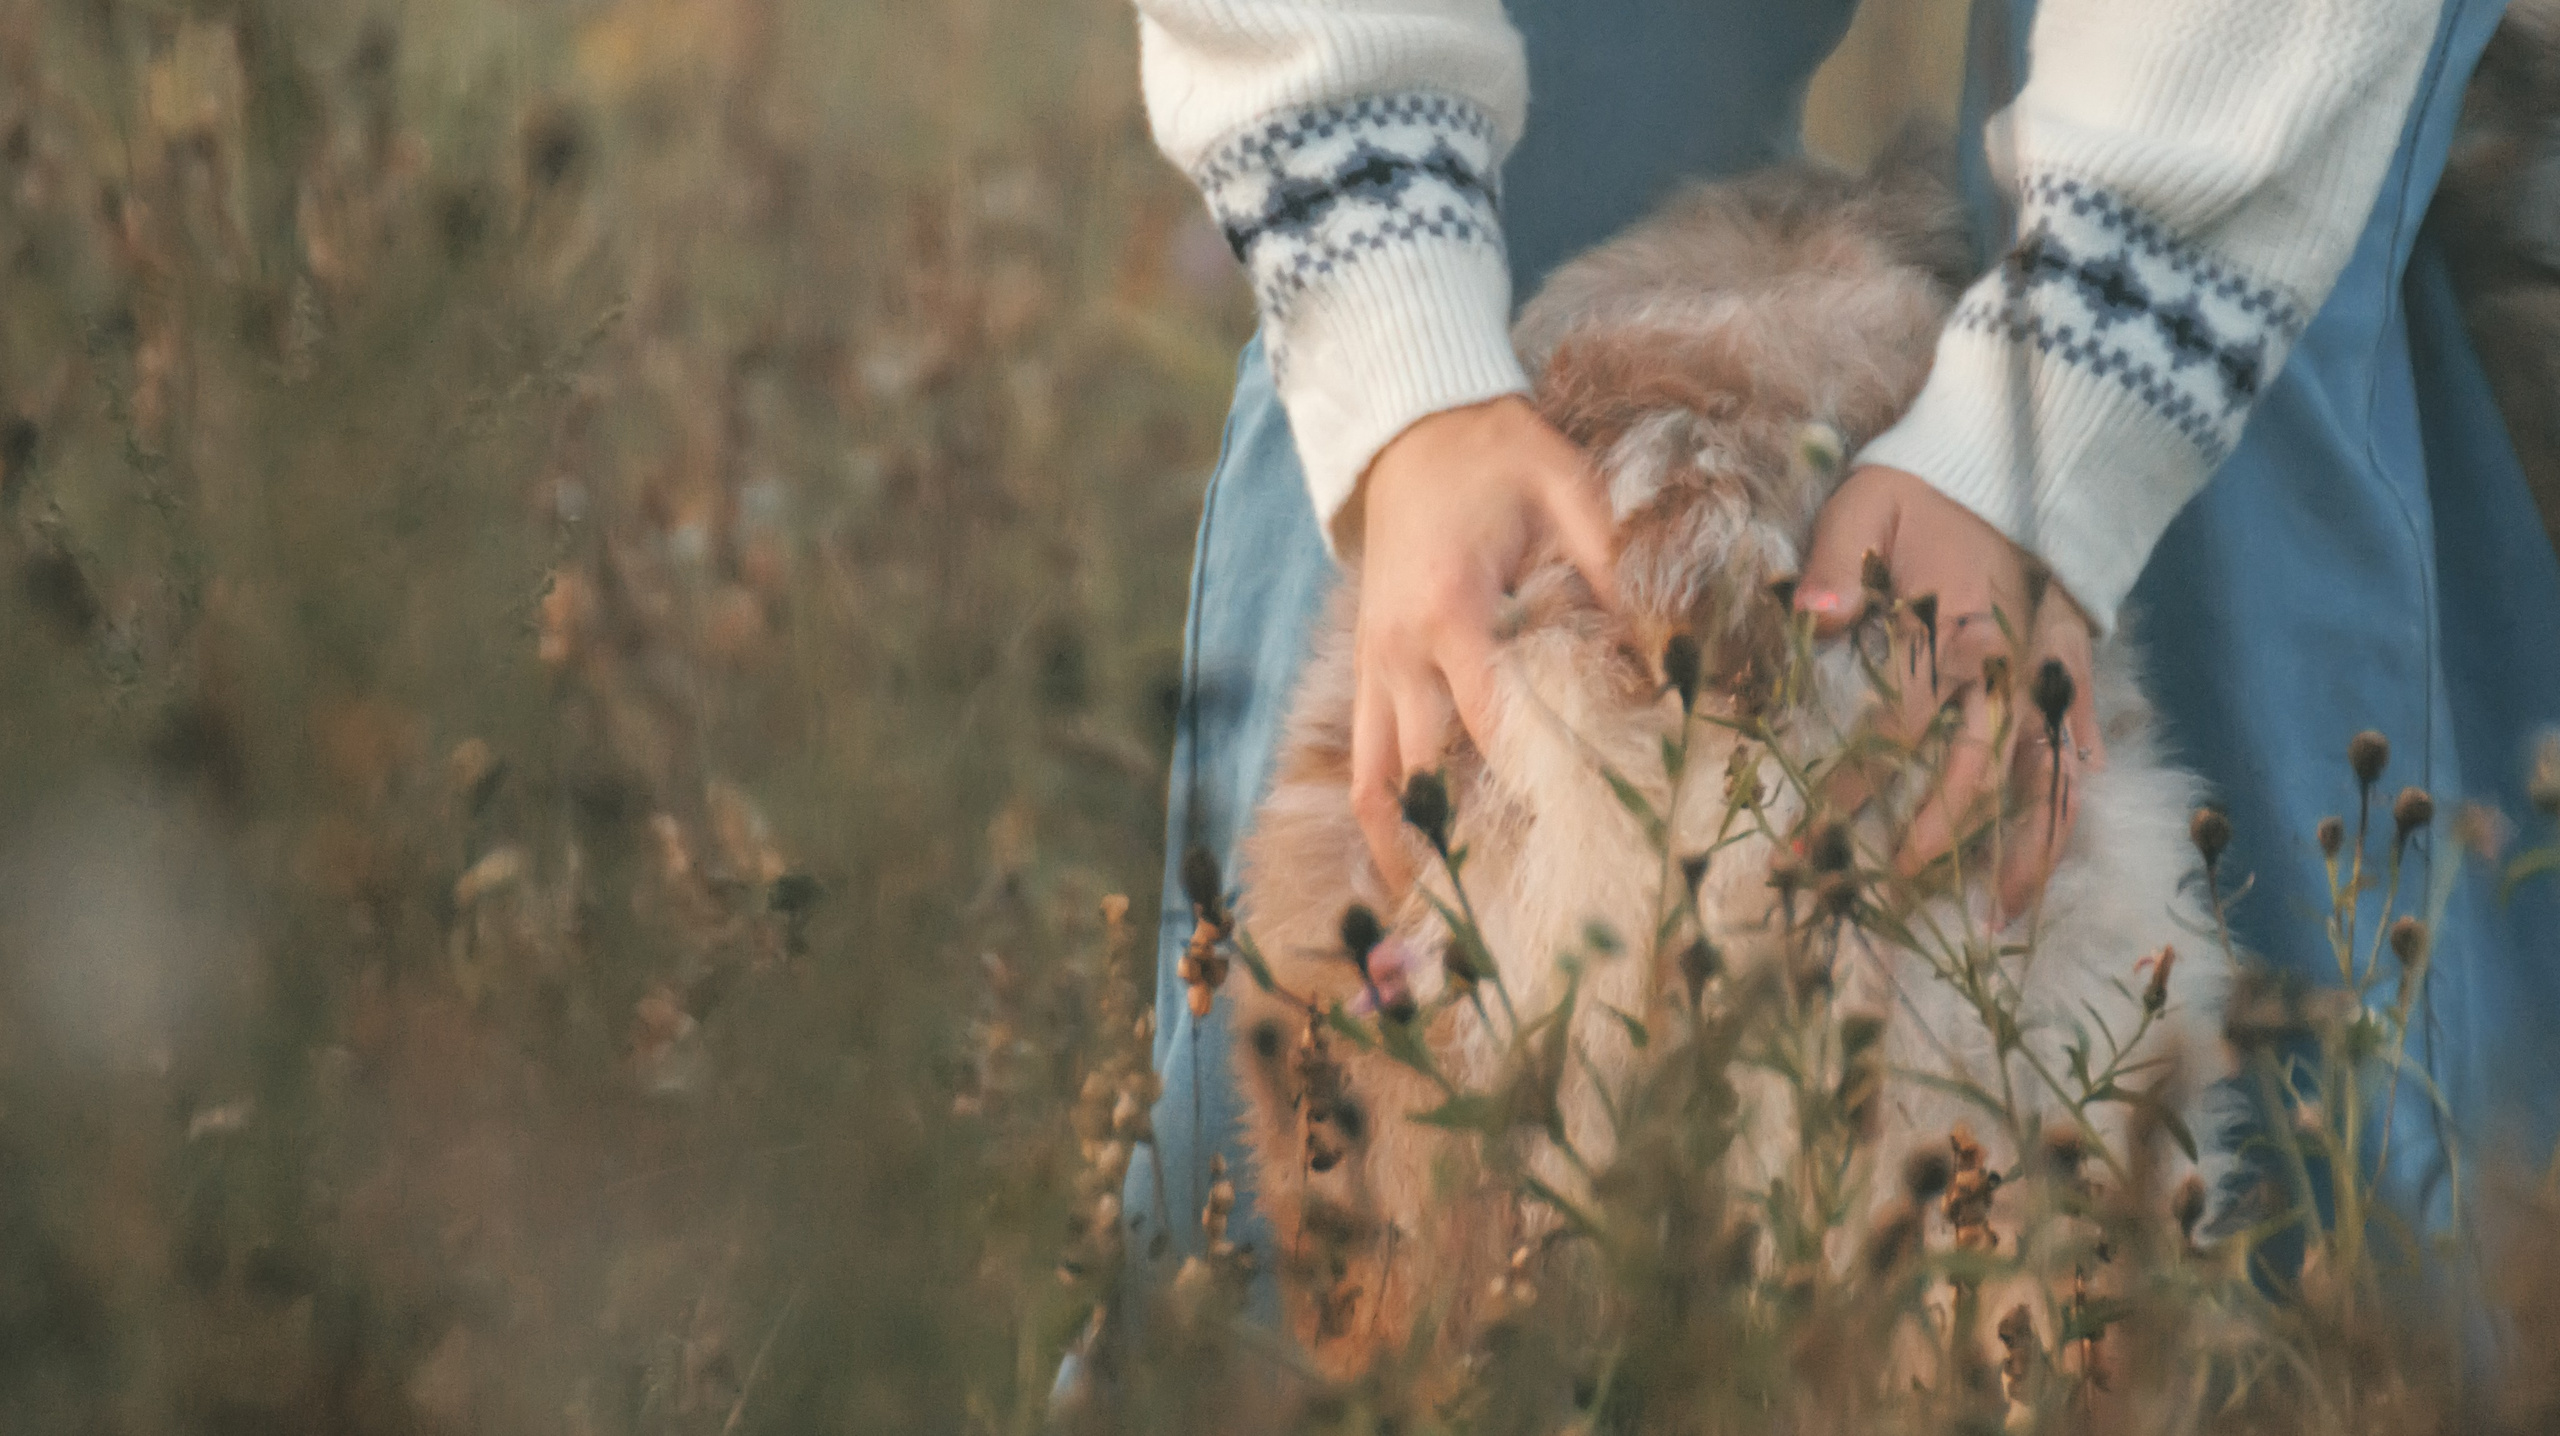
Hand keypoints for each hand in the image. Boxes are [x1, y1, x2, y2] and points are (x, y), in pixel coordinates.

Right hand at [1347, 395, 1618, 887]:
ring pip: (1376, 787)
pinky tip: (1413, 867)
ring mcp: (1373, 669)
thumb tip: (1676, 652)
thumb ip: (1617, 570)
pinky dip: (1383, 821)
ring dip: (1411, 851)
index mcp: (1452, 609)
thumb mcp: (1571, 491)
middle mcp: (1400, 652)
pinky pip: (1361, 767)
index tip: (1590, 841)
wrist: (1411, 426)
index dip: (1539, 784)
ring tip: (1456, 915)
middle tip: (1535, 905)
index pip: (1495, 722)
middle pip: (1430, 774)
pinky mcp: (1365, 676)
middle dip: (1474, 841)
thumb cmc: (1501, 455)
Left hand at [1796, 465, 2101, 918]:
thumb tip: (1813, 618)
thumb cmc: (1923, 487)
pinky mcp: (2072, 668)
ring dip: (2030, 846)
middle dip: (1941, 838)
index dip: (1854, 787)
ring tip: (2005, 913)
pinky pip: (2083, 745)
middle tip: (1896, 887)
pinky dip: (2075, 796)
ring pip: (2051, 778)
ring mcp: (2050, 672)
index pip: (1900, 730)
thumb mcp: (1865, 505)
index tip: (1808, 835)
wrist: (2008, 455)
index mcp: (1958, 634)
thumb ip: (1837, 563)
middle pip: (1983, 773)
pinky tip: (2061, 846)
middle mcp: (2012, 665)